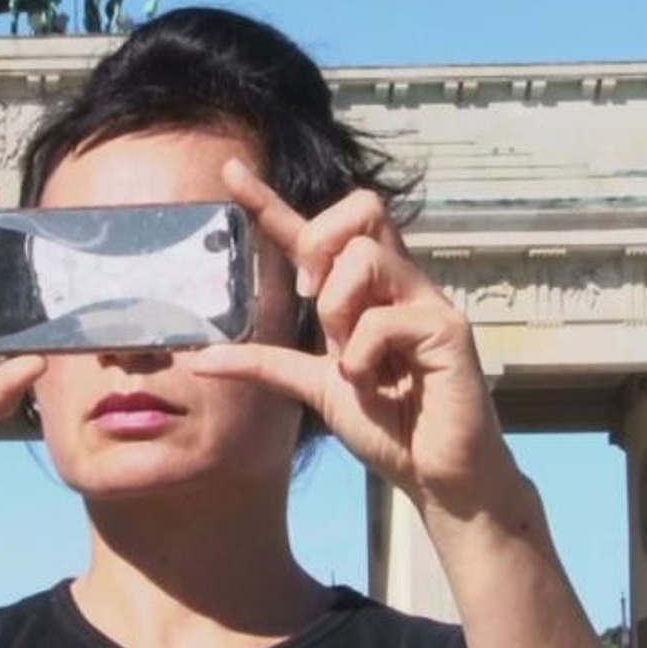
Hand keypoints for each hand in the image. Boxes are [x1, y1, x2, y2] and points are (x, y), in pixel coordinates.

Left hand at [187, 161, 517, 516]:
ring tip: (352, 360)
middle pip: (359, 210)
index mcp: (363, 292)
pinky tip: (371, 383)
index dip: (270, 200)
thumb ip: (264, 364)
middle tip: (312, 300)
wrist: (437, 475)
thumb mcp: (313, 386)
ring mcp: (426, 301)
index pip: (317, 231)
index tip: (229, 172)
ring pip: (365, 257)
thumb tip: (198, 359)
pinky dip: (361, 355)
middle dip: (321, 245)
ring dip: (339, 309)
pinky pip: (384, 318)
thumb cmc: (388, 426)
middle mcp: (397, 284)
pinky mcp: (448, 330)